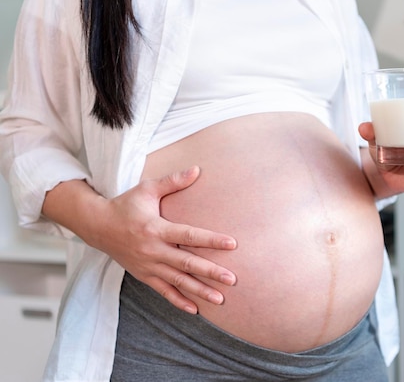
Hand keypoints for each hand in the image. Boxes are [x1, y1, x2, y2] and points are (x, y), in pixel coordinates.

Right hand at [90, 166, 236, 313]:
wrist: (97, 226)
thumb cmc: (126, 205)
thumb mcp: (147, 189)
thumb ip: (173, 181)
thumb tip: (198, 169)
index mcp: (156, 228)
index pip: (189, 235)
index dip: (211, 240)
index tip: (232, 244)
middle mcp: (153, 250)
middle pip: (186, 263)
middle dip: (211, 272)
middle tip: (232, 279)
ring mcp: (148, 265)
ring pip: (178, 281)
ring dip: (199, 291)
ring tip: (220, 298)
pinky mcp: (144, 275)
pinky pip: (163, 291)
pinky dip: (179, 301)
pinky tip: (195, 309)